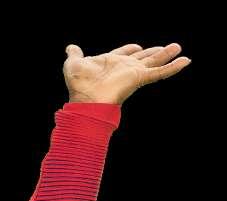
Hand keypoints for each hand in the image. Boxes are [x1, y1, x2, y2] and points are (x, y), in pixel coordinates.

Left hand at [63, 42, 190, 105]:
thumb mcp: (74, 64)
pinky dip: (173, 67)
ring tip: (178, 48)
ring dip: (166, 55)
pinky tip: (185, 61)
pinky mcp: (140, 78)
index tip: (137, 47)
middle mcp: (123, 67)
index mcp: (110, 62)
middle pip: (143, 57)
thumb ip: (74, 55)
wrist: (85, 98)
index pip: (124, 53)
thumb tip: (70, 47)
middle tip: (166, 48)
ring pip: (154, 62)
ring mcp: (133, 73)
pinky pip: (160, 72)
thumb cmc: (78, 84)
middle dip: (153, 52)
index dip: (130, 49)